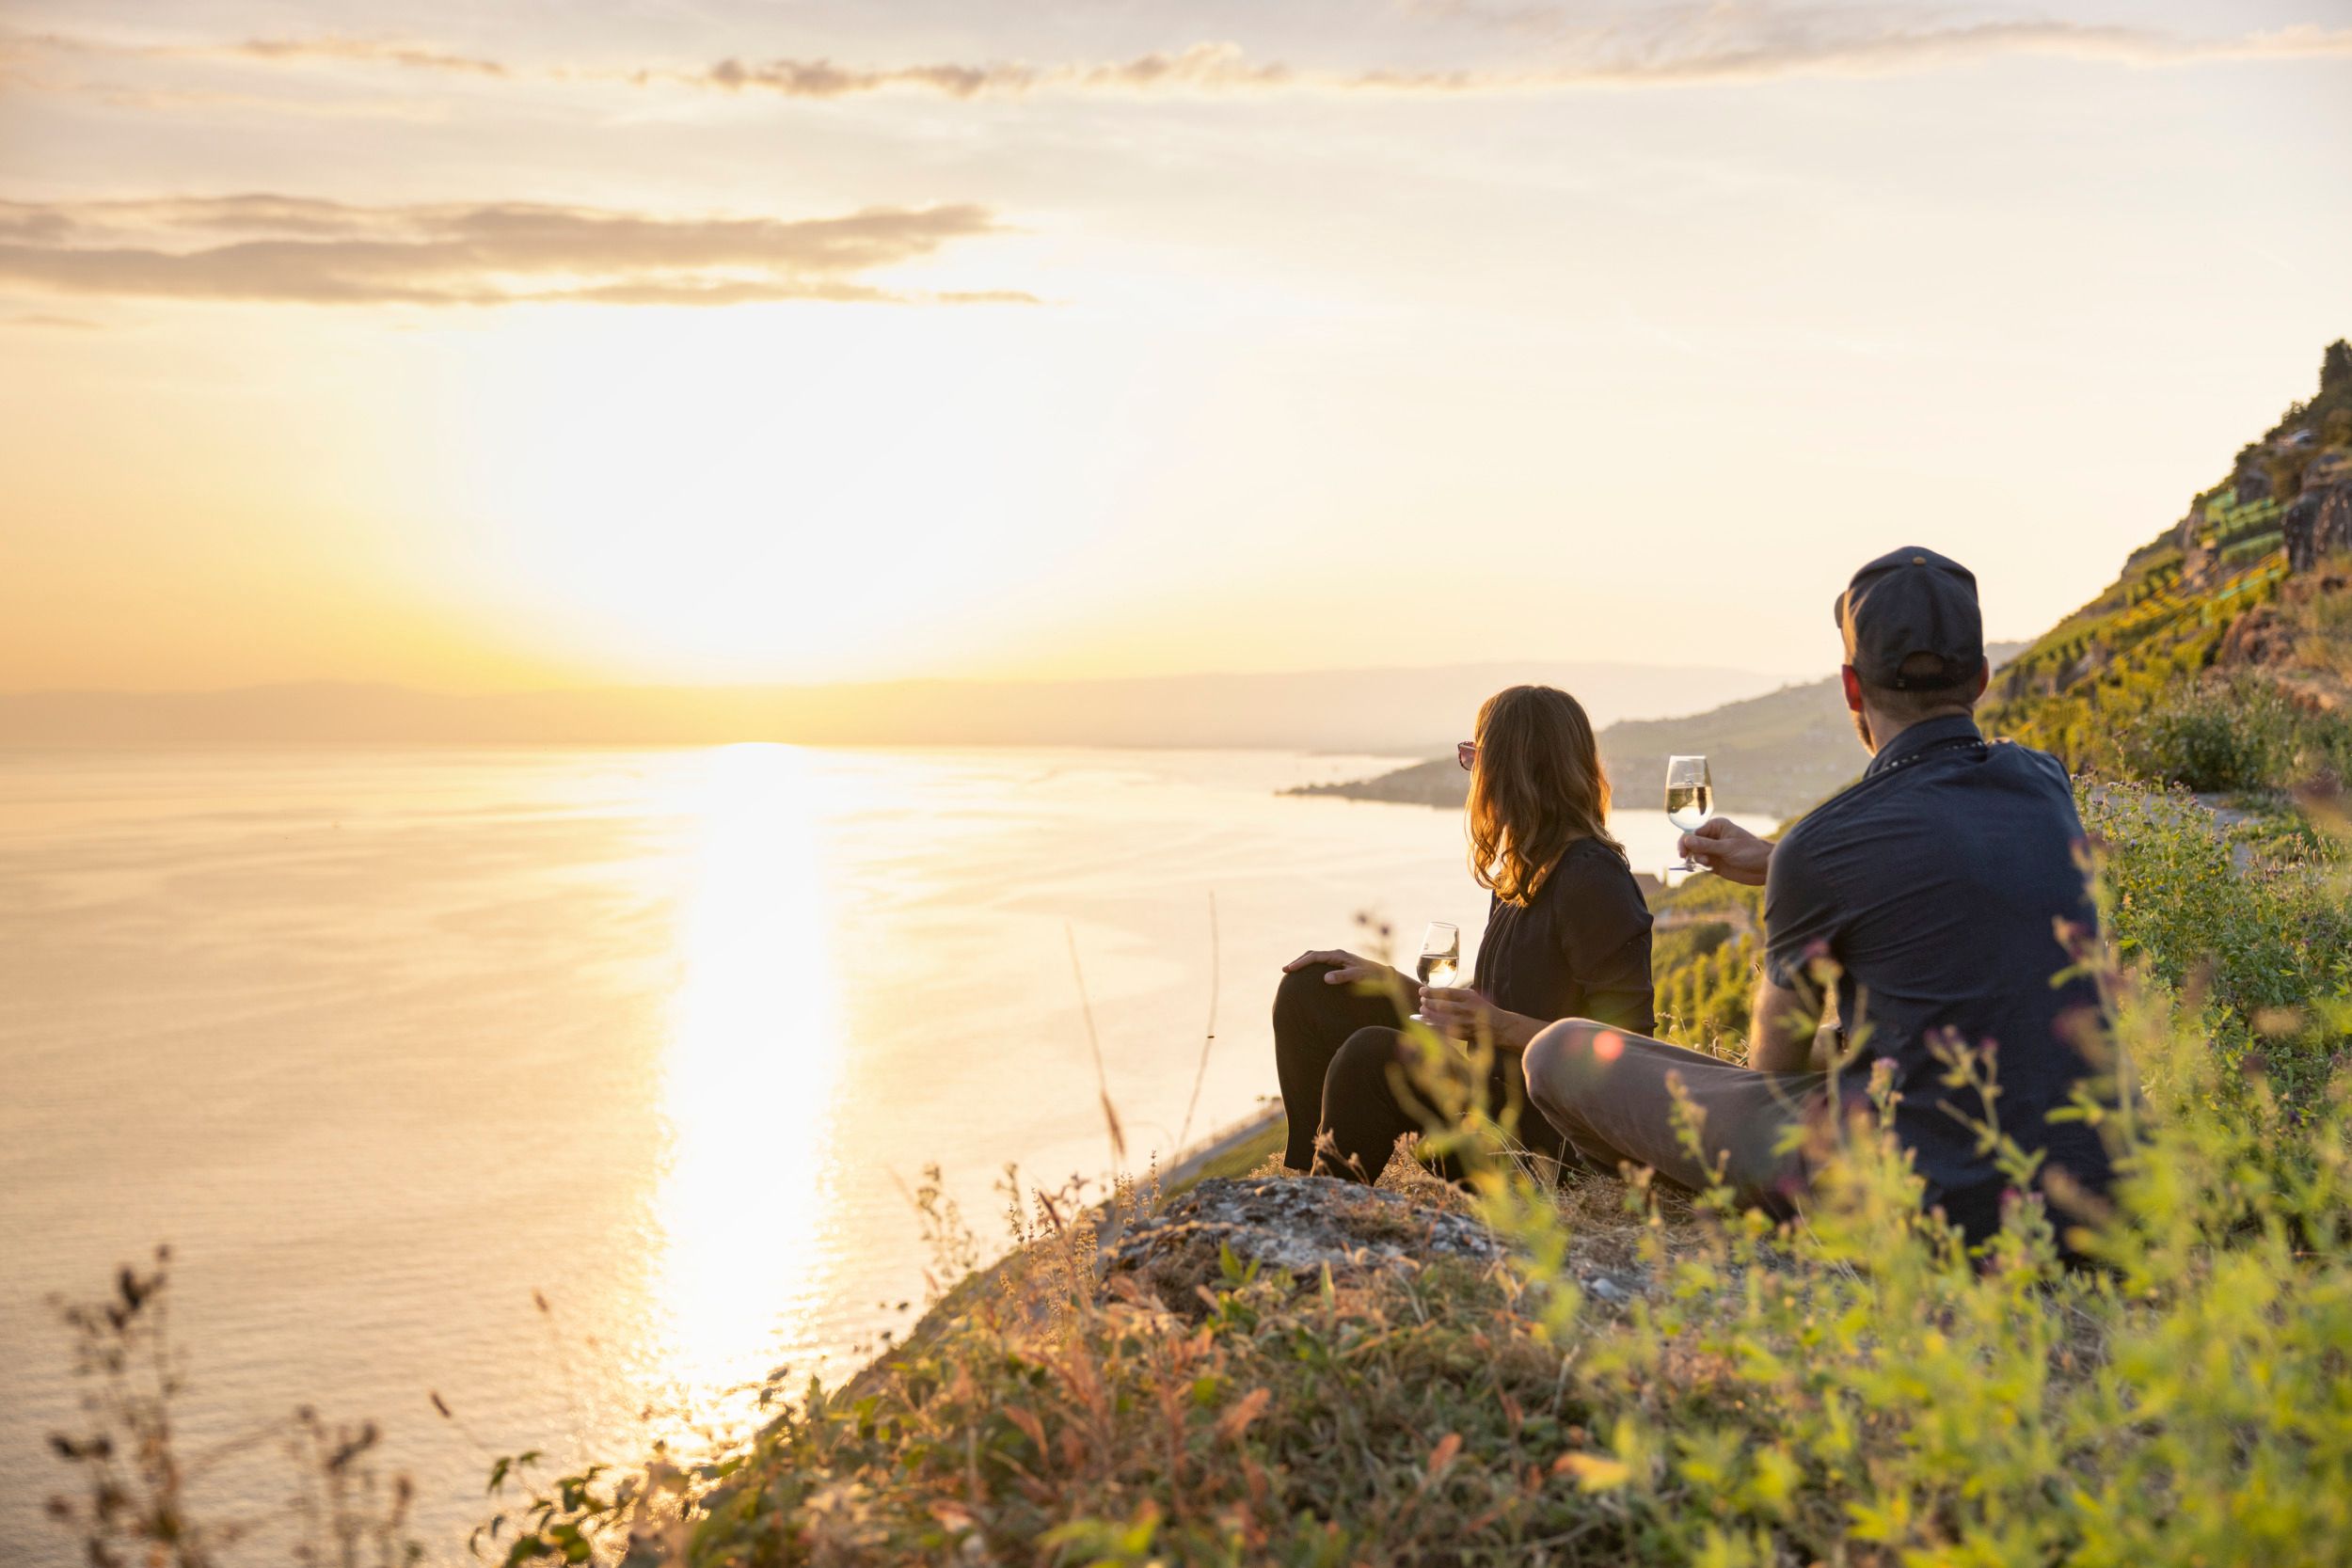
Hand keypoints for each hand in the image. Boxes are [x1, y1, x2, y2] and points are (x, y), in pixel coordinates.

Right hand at [1284, 948, 1394, 985]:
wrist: (1384, 975)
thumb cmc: (1372, 976)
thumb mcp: (1358, 977)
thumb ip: (1343, 977)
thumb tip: (1325, 978)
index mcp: (1338, 955)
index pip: (1314, 956)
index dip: (1301, 962)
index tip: (1290, 969)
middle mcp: (1336, 955)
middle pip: (1312, 954)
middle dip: (1298, 961)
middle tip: (1285, 970)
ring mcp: (1337, 959)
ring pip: (1315, 958)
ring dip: (1303, 963)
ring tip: (1292, 972)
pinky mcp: (1338, 965)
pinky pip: (1320, 964)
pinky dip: (1310, 967)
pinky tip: (1306, 976)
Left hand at [1415, 986, 1539, 1049]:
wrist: (1499, 1027)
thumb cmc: (1482, 1008)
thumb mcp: (1473, 996)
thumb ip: (1457, 995)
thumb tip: (1434, 994)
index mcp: (1470, 998)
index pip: (1447, 993)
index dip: (1432, 991)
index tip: (1422, 990)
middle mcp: (1467, 1010)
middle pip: (1442, 1006)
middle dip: (1429, 1002)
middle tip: (1422, 1000)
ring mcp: (1465, 1024)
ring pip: (1441, 1019)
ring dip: (1429, 1014)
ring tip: (1422, 1010)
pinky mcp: (1463, 1034)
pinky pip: (1444, 1030)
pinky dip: (1433, 1026)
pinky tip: (1426, 1022)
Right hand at [1680, 818, 1774, 885]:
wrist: (1765, 867)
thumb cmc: (1751, 851)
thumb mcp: (1727, 847)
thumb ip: (1706, 845)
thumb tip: (1686, 840)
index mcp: (1716, 826)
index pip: (1693, 831)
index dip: (1685, 841)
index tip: (1683, 853)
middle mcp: (1712, 837)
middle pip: (1691, 843)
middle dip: (1690, 852)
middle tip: (1689, 860)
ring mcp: (1713, 850)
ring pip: (1694, 854)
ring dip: (1696, 860)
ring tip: (1707, 864)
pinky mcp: (1714, 863)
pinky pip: (1700, 864)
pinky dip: (1698, 867)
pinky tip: (1704, 868)